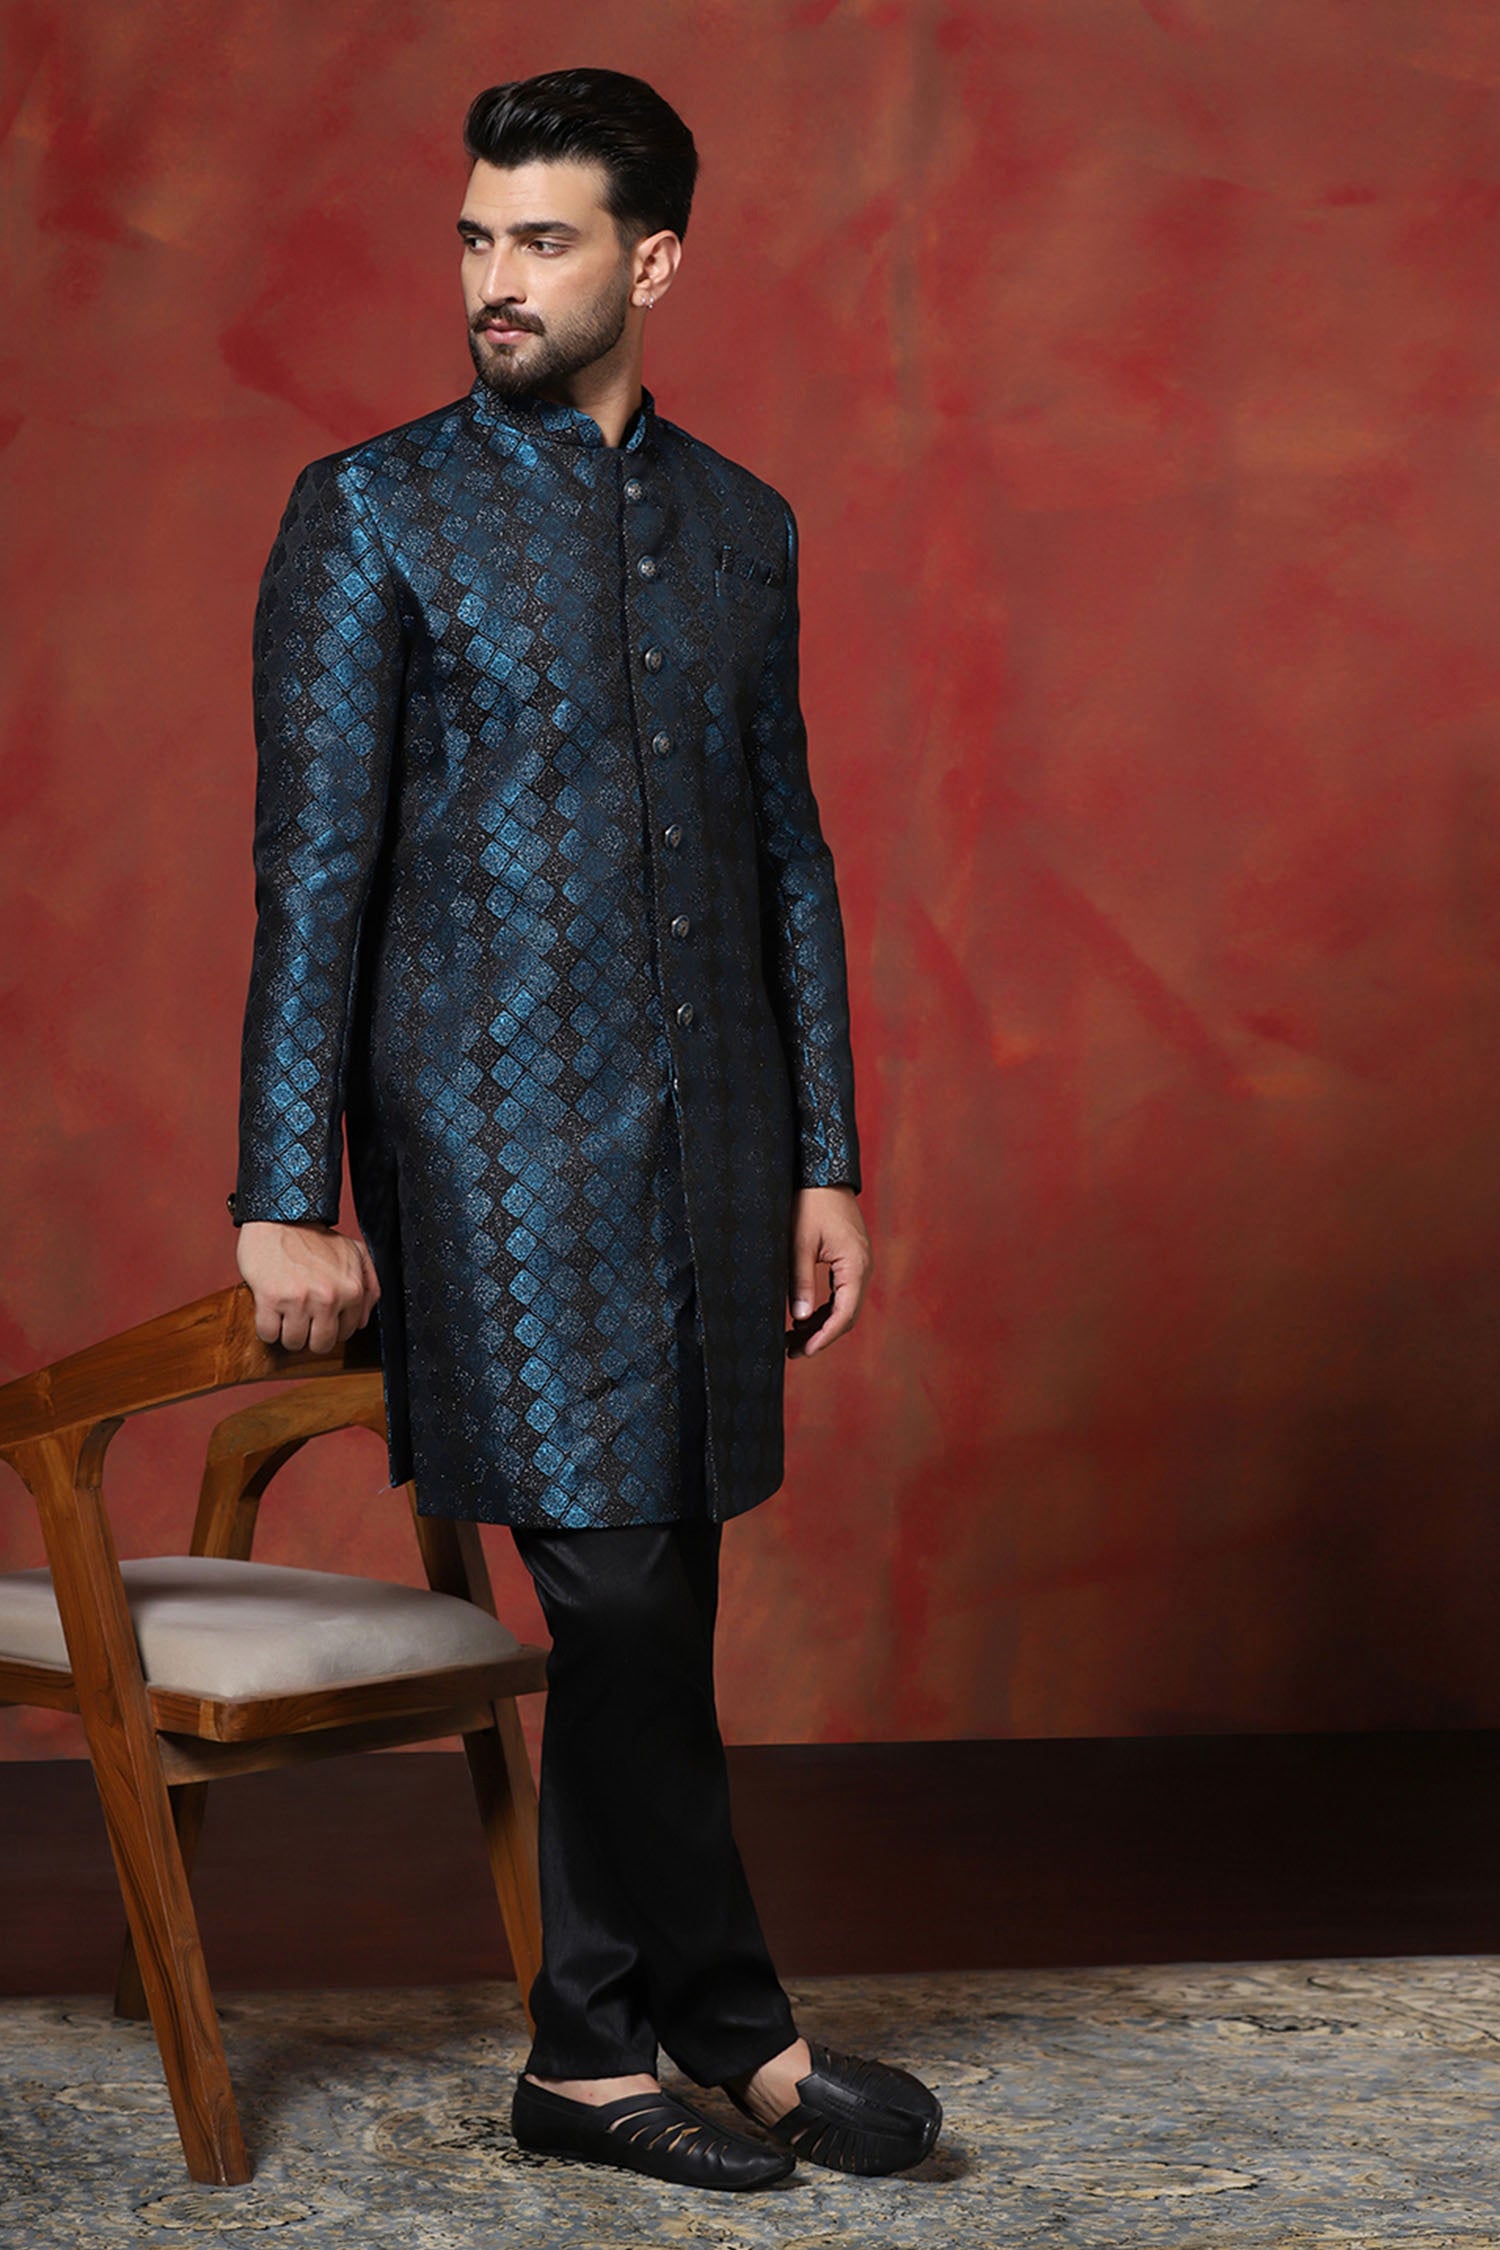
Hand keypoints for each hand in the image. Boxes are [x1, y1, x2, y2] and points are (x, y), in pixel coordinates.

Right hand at [235, 1221, 380, 1355]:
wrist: (281, 1217)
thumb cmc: (315, 1237)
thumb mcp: (355, 1253)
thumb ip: (370, 1285)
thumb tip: (363, 1321)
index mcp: (352, 1289)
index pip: (345, 1334)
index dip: (330, 1328)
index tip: (320, 1318)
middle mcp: (329, 1297)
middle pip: (320, 1344)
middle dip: (310, 1336)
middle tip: (302, 1320)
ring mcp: (299, 1299)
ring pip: (293, 1342)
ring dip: (287, 1333)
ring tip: (285, 1314)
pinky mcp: (271, 1298)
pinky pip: (267, 1334)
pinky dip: (266, 1328)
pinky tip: (269, 1312)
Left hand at [786, 1186, 870, 1357]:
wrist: (822, 1172)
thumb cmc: (809, 1203)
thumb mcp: (798, 1243)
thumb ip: (799, 1281)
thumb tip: (800, 1318)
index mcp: (855, 1264)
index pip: (845, 1313)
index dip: (825, 1336)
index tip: (805, 1351)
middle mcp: (863, 1266)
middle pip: (846, 1314)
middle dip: (821, 1335)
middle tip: (793, 1350)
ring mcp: (859, 1263)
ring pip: (844, 1305)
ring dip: (821, 1323)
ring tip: (793, 1339)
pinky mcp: (850, 1259)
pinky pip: (841, 1292)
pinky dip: (824, 1307)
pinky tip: (803, 1317)